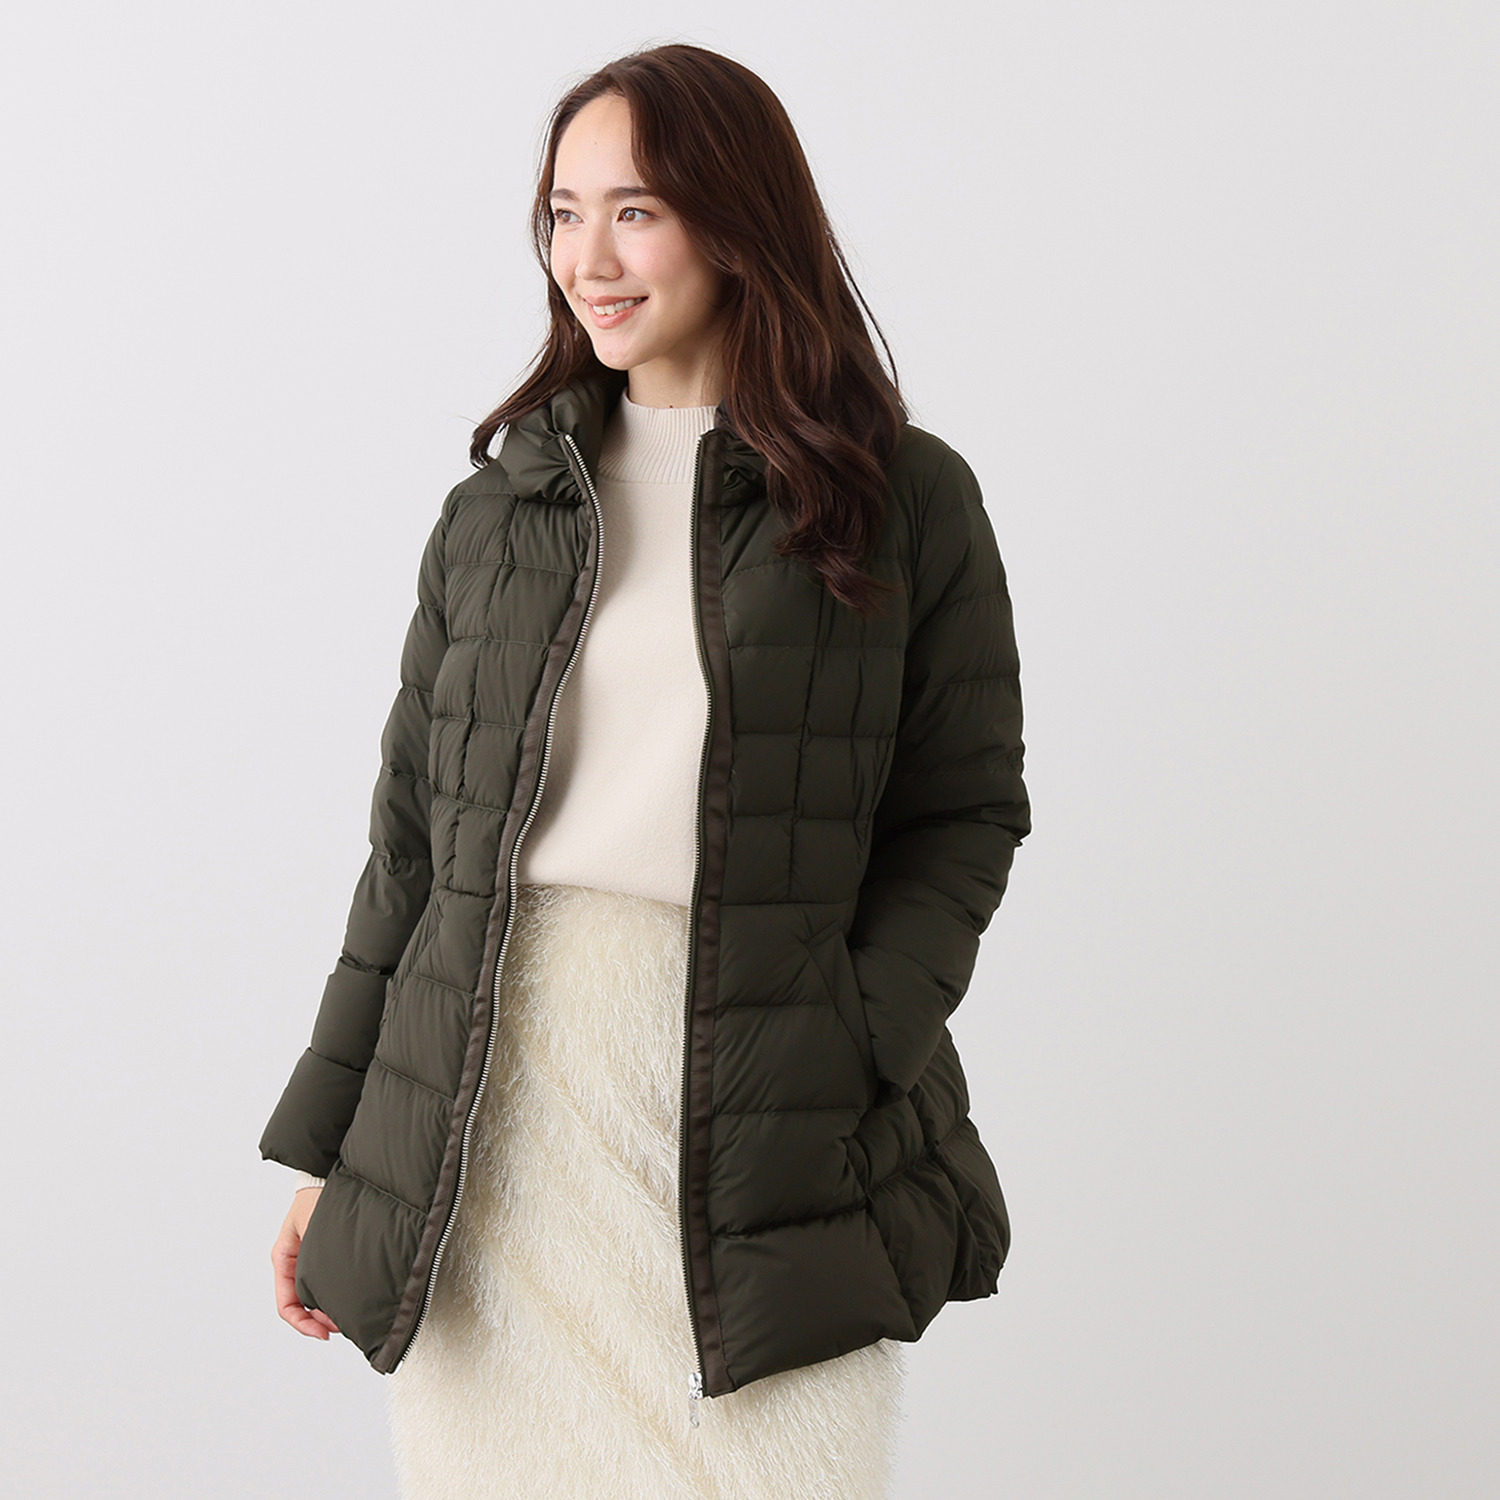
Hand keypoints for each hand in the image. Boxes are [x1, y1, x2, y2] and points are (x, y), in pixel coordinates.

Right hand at [272, 1189, 340, 1339]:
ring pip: (316, 1295)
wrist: (329, 1174)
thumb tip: (327, 1291)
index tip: (324, 1333)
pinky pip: (327, 1281)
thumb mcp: (313, 1231)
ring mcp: (309, 1259)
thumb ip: (315, 1259)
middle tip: (343, 1325)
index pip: (287, 1305)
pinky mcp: (326, 1254)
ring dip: (330, 1308)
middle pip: (302, 1305)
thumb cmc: (319, 1196)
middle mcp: (295, 1262)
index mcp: (284, 1258)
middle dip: (320, 1320)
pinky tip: (352, 1295)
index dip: (304, 1324)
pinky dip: (337, 1293)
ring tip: (350, 1313)